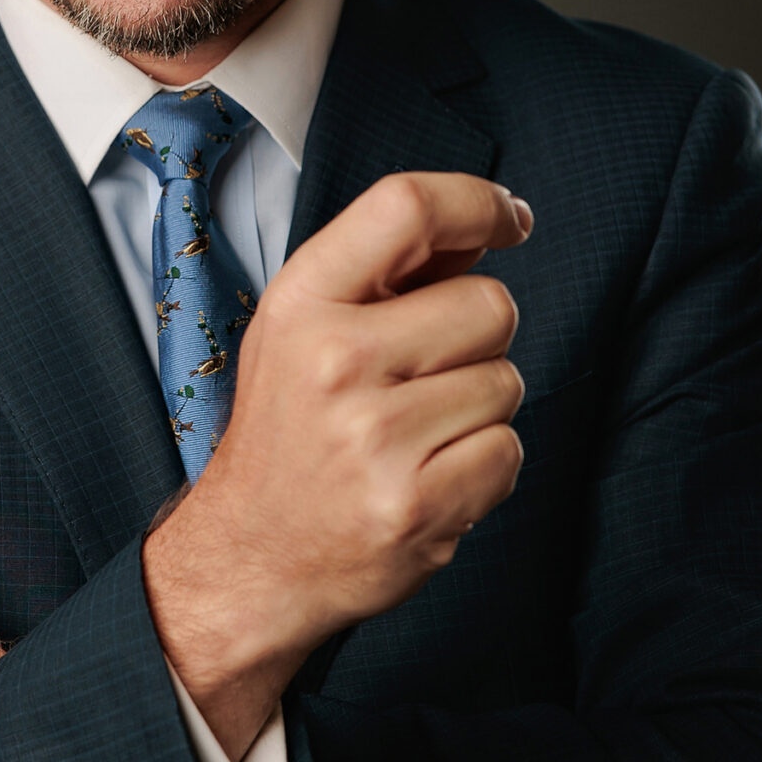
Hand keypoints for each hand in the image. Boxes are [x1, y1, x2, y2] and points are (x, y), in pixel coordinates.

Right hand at [142, 171, 529, 759]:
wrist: (251, 559)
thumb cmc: (289, 436)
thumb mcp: (304, 332)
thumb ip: (388, 275)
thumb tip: (484, 227)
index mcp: (301, 304)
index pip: (408, 207)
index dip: (479, 202)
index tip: (510, 219)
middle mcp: (334, 362)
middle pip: (490, 305)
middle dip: (478, 338)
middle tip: (423, 377)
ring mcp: (376, 439)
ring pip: (507, 384)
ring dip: (478, 409)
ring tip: (413, 437)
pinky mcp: (418, 506)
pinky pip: (509, 453)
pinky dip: (483, 467)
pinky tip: (427, 477)